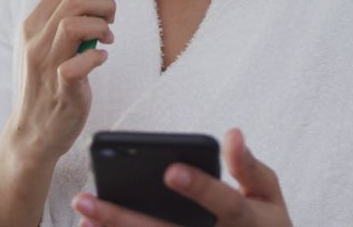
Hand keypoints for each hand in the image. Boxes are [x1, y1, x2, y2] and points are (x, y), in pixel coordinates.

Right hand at [3, 0, 128, 164]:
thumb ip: (68, 16)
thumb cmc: (49, 82)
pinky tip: (100, 61)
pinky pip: (80, 62)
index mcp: (35, 22)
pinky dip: (98, 57)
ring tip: (106, 42)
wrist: (33, 131)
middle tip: (112, 21)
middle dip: (106, 3)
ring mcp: (46, 63)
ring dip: (102, 28)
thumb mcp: (50, 42)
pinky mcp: (60, 87)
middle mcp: (35, 38)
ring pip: (74, 23)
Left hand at [72, 128, 292, 226]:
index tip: (171, 169)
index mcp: (246, 220)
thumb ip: (250, 167)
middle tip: (88, 200)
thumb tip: (232, 133)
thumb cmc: (264, 222)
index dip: (199, 187)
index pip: (223, 203)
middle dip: (125, 219)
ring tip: (83, 216)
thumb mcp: (269, 194)